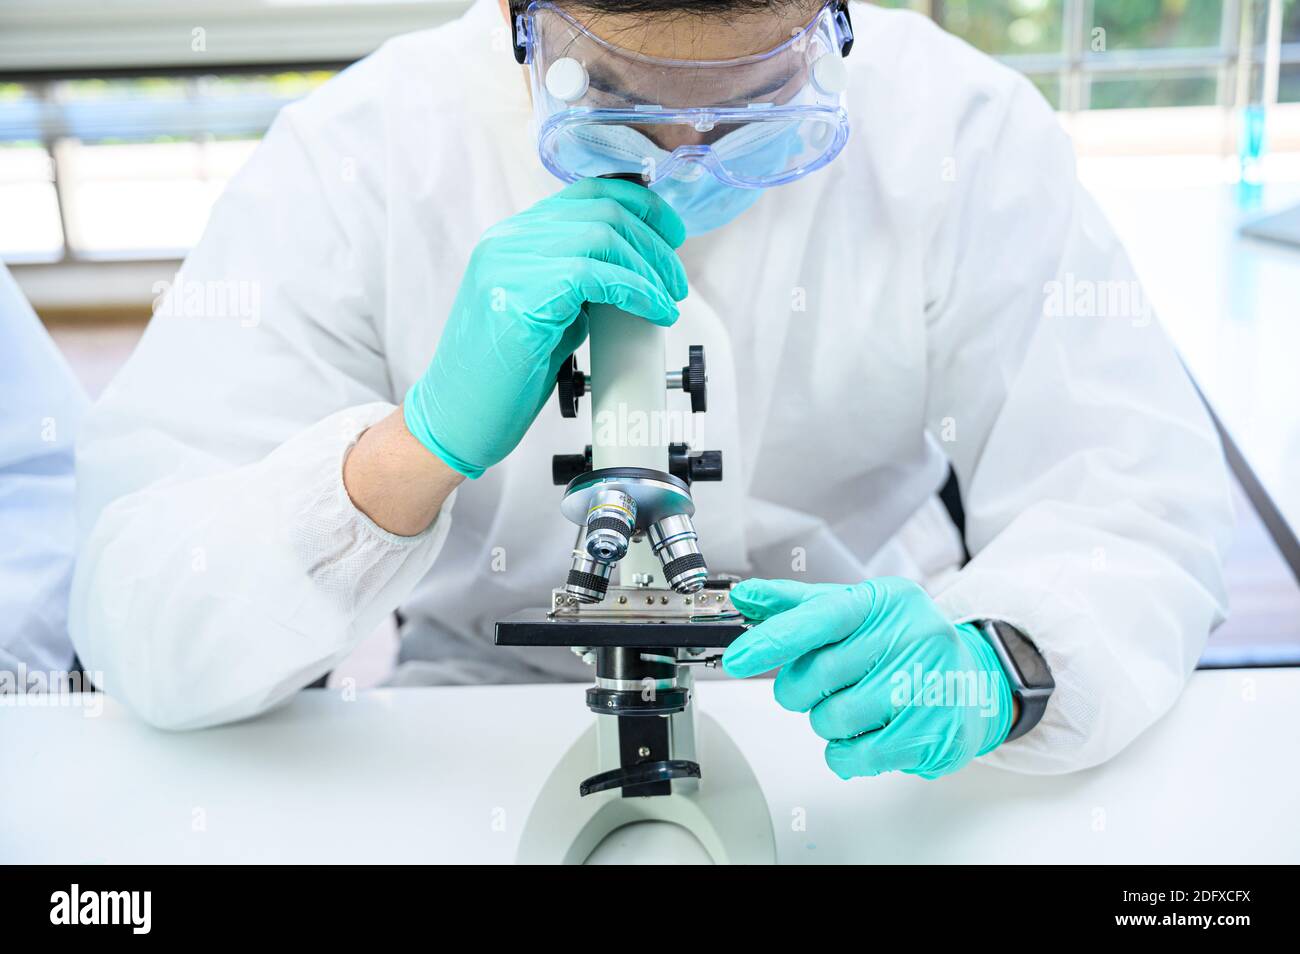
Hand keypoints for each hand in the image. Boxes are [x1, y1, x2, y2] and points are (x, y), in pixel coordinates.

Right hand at [403, 178, 687, 477]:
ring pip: (604, 237)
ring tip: (668, 301)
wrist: (458, 418)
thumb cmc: (501, 376)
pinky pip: (597, 277)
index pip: (588, 193)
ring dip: (650, 269)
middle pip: (603, 211)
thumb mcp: (546, 313)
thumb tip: (631, 276)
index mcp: (512, 238)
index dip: (640, 206)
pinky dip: (638, 293)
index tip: (671, 234)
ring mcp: (509, 264)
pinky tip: (654, 314)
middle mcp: (508, 241)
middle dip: (654, 244)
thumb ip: (578, 284)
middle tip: (676, 281)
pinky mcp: (520, 296)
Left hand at [723, 577, 1013, 779]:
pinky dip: (844, 753)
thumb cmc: (905, 645)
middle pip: (818, 674)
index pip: (819, 617)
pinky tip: (861, 737)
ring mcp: (928, 685)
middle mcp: (912, 636)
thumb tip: (744, 598)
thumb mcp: (857, 612)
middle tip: (817, 686)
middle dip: (800, 688)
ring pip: (834, 717)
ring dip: (826, 721)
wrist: (977, 682)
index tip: (736, 659)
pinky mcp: (935, 732)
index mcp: (886, 601)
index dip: (772, 640)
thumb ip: (799, 606)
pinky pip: (859, 754)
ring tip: (852, 707)